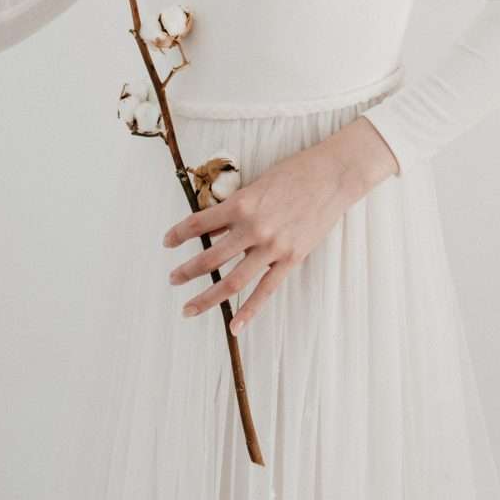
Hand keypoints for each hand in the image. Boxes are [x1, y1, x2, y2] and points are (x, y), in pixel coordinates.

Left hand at [162, 134, 370, 335]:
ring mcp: (273, 247)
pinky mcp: (291, 259)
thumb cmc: (294, 173)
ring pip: (232, 281)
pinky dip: (248, 311)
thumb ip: (235, 208)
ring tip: (188, 307)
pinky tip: (233, 326)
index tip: (167, 242)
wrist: (332, 176)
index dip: (178, 234)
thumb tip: (212, 225)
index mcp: (241, 204)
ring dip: (206, 297)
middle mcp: (253, 228)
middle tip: (173, 279)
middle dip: (187, 271)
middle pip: (210, 258)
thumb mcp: (257, 184)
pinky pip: (265, 291)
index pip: (199, 223)